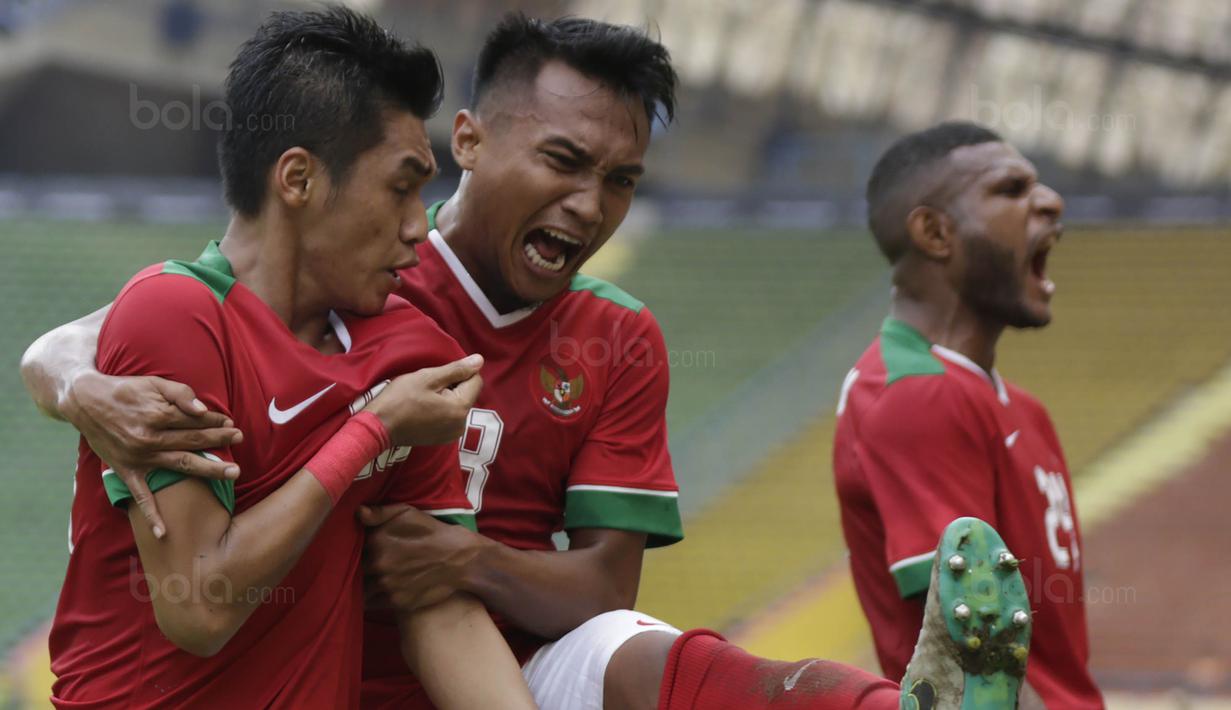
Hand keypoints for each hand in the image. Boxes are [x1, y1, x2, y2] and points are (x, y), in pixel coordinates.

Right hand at [63, 371, 242, 537]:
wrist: (85, 402)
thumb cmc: (125, 390)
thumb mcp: (154, 383)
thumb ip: (180, 394)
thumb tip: (203, 410)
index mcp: (157, 415)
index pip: (195, 420)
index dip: (216, 422)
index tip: (231, 425)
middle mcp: (150, 438)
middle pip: (193, 441)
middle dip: (220, 441)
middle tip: (242, 440)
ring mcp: (139, 458)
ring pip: (181, 465)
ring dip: (209, 469)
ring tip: (233, 473)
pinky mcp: (126, 471)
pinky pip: (141, 496)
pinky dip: (151, 515)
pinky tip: (163, 533)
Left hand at [359, 504, 483, 612]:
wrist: (459, 559)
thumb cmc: (431, 532)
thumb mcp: (407, 513)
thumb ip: (379, 513)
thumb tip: (357, 512)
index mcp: (376, 540)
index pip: (349, 548)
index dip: (347, 551)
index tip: (348, 552)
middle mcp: (378, 564)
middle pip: (352, 570)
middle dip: (352, 570)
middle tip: (354, 568)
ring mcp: (386, 585)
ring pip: (360, 589)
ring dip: (361, 586)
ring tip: (365, 582)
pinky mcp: (396, 602)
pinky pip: (373, 603)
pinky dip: (372, 599)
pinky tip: (377, 592)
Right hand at [364, 354, 482, 446]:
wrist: (378, 427)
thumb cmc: (400, 398)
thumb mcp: (427, 378)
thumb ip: (456, 369)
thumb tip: (480, 360)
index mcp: (460, 409)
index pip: (475, 380)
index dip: (459, 372)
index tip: (438, 375)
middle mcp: (461, 425)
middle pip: (467, 393)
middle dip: (452, 385)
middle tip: (427, 386)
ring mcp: (452, 434)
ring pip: (458, 404)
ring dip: (446, 396)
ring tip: (423, 398)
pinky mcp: (442, 438)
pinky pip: (449, 416)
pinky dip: (441, 409)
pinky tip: (422, 408)